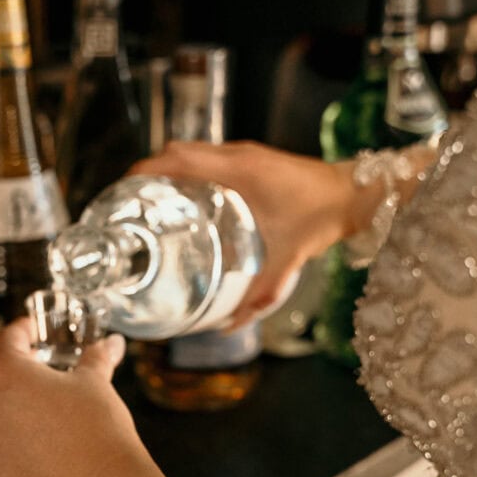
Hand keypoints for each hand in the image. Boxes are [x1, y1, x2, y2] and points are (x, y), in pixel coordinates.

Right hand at [130, 141, 354, 326]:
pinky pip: (209, 158)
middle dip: (148, 173)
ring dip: (169, 170)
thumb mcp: (287, 260)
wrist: (355, 193)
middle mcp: (236, 155)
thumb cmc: (321, 219)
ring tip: (152, 202)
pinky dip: (191, 172)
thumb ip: (260, 295)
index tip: (121, 192)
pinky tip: (190, 200)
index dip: (142, 172)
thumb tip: (229, 325)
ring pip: (193, 152)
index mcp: (237, 170)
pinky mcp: (253, 159)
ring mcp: (245, 154)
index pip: (176, 158)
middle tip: (131, 203)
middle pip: (176, 151)